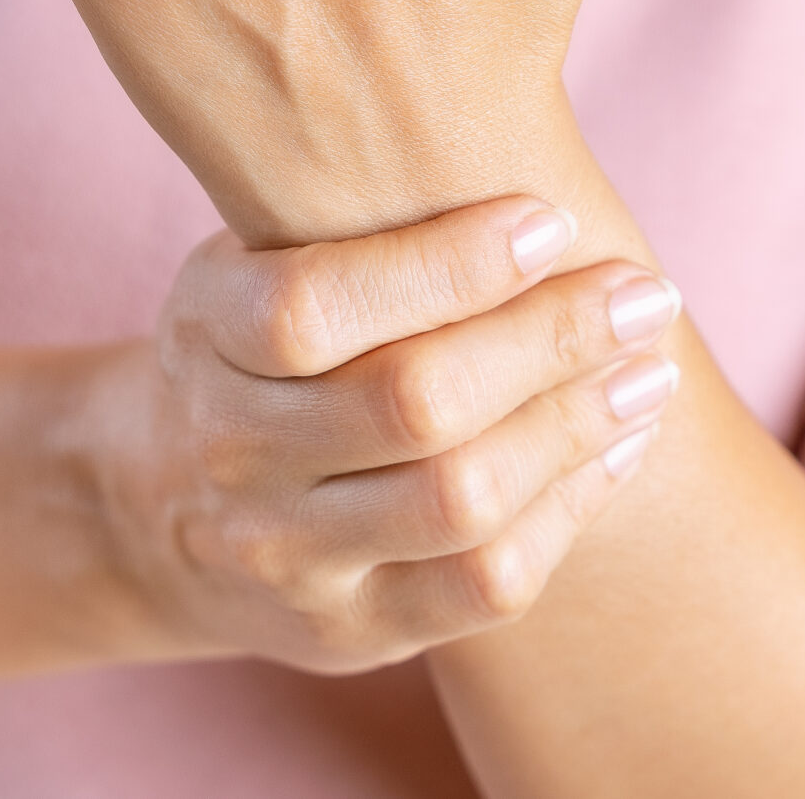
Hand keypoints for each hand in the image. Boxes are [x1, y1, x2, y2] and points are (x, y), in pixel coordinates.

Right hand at [82, 195, 682, 671]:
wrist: (155, 511)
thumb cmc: (253, 349)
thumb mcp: (254, 263)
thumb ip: (355, 226)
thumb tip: (533, 172)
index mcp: (205, 333)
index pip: (311, 306)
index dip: (444, 266)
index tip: (549, 220)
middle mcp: (231, 454)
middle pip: (408, 404)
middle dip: (549, 341)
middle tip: (642, 293)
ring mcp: (285, 557)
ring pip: (459, 501)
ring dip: (577, 425)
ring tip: (649, 369)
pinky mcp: (348, 633)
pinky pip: (483, 583)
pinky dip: (569, 508)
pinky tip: (616, 447)